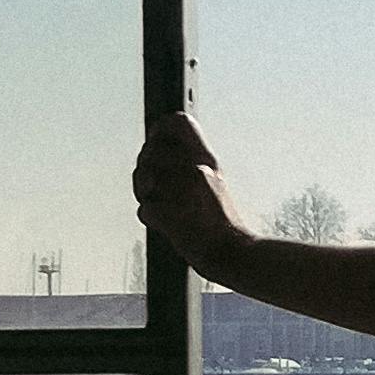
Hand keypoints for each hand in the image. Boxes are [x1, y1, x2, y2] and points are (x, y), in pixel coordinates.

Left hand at [133, 112, 250, 280]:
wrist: (232, 252)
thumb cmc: (221, 221)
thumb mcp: (214, 178)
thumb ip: (189, 160)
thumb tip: (156, 144)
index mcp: (206, 158)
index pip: (178, 122)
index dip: (160, 129)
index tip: (156, 141)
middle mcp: (194, 168)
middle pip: (149, 153)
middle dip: (145, 171)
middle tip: (156, 188)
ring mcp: (181, 191)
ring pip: (142, 179)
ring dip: (145, 195)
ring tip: (165, 206)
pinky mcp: (168, 213)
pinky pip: (144, 208)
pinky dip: (152, 218)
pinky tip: (169, 223)